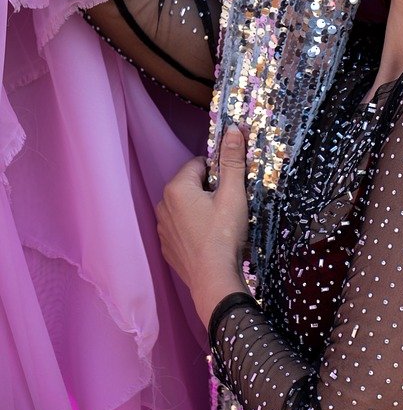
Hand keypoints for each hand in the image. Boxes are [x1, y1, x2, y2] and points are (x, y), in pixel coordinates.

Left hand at [156, 125, 251, 327]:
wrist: (213, 280)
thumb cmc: (224, 234)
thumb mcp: (233, 194)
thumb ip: (232, 161)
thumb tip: (234, 129)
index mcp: (177, 187)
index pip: (200, 164)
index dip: (218, 173)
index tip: (230, 189)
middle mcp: (162, 204)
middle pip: (191, 185)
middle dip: (208, 192)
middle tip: (227, 208)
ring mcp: (161, 228)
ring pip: (184, 207)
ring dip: (199, 210)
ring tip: (219, 227)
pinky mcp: (166, 247)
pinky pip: (180, 228)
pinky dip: (193, 230)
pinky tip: (208, 241)